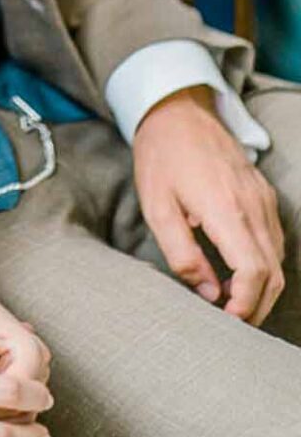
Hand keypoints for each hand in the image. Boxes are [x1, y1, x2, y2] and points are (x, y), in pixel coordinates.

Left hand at [133, 87, 287, 323]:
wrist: (179, 113)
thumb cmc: (161, 158)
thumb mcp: (157, 207)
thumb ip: (182, 253)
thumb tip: (208, 292)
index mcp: (226, 211)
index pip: (254, 271)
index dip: (246, 303)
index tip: (227, 319)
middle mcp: (255, 208)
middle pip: (274, 273)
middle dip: (257, 305)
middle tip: (230, 323)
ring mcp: (265, 202)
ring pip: (279, 260)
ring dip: (262, 288)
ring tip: (232, 303)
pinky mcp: (265, 197)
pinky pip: (275, 241)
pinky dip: (264, 265)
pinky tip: (239, 273)